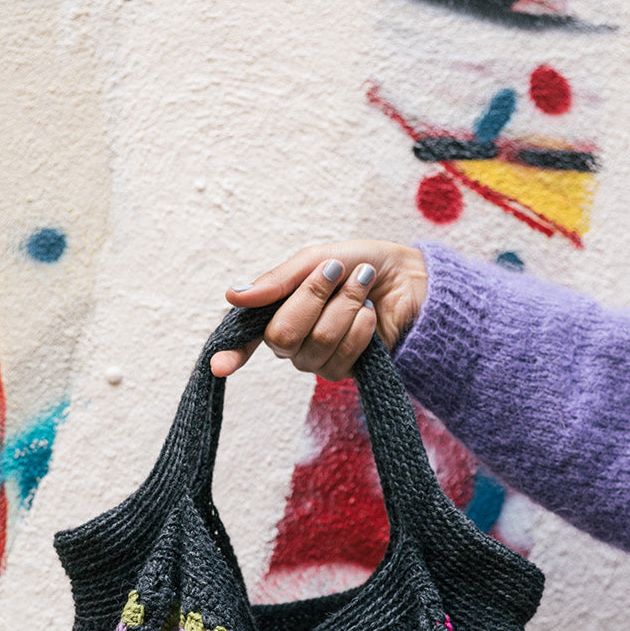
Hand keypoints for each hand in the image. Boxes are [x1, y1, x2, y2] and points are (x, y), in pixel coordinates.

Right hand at [209, 240, 426, 380]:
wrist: (411, 280)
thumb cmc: (362, 265)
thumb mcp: (320, 258)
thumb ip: (280, 279)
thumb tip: (234, 296)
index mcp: (277, 309)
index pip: (245, 336)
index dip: (232, 352)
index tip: (218, 366)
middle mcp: (291, 341)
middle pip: (281, 336)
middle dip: (313, 298)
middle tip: (336, 273)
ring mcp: (316, 359)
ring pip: (317, 342)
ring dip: (345, 306)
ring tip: (363, 286)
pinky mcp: (344, 371)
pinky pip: (344, 353)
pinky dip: (362, 325)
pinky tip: (371, 315)